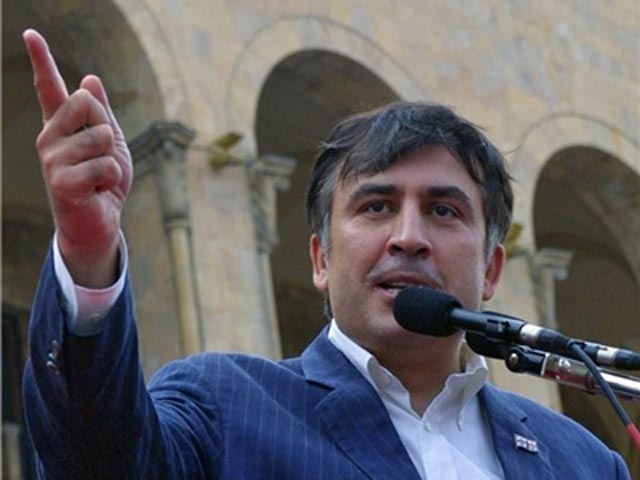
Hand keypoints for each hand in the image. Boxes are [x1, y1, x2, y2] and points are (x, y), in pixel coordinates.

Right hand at [23, 29, 131, 287]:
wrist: (101, 221)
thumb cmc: (105, 181)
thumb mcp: (110, 143)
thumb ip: (101, 114)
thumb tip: (90, 79)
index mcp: (61, 126)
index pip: (50, 88)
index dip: (42, 61)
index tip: (30, 34)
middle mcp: (49, 138)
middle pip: (87, 102)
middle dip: (107, 130)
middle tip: (101, 156)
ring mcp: (51, 160)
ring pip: (100, 136)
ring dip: (112, 160)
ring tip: (99, 177)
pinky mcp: (60, 182)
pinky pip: (105, 165)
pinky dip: (112, 179)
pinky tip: (98, 190)